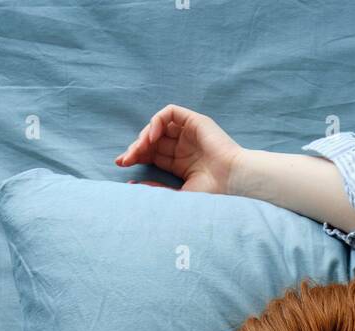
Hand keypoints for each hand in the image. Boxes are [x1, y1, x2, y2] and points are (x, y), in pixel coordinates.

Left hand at [114, 106, 244, 194]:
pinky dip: (156, 121)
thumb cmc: (212, 192)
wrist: (233, 180)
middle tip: (126, 159)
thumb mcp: (179, 193)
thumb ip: (157, 188)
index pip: (152, 154)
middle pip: (152, 140)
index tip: (121, 164)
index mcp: (180, 163)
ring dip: (144, 135)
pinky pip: (169, 112)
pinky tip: (151, 136)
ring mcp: (188, 132)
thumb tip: (131, 185)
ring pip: (158, 125)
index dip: (136, 156)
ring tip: (139, 149)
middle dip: (136, 148)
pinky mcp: (194, 121)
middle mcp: (183, 146)